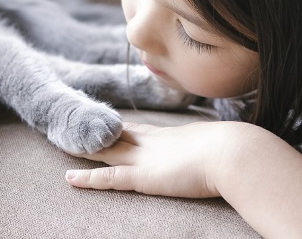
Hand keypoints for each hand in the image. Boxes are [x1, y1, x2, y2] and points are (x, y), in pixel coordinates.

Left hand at [65, 121, 236, 198]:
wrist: (236, 154)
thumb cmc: (237, 152)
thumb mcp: (223, 146)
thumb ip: (216, 150)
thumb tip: (233, 149)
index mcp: (171, 136)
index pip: (139, 130)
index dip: (120, 128)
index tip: (107, 123)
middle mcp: (153, 143)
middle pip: (117, 136)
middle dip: (96, 133)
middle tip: (76, 126)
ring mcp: (145, 159)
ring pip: (106, 152)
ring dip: (84, 150)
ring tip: (63, 145)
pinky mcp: (142, 177)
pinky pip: (108, 178)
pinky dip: (88, 178)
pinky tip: (69, 178)